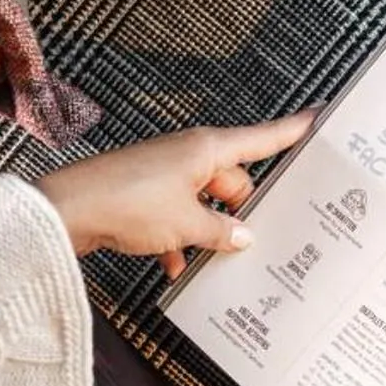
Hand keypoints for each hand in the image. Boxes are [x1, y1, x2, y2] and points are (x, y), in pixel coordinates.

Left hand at [37, 111, 314, 273]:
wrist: (64, 210)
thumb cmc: (126, 203)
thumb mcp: (186, 224)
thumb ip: (222, 231)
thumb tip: (244, 235)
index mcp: (207, 149)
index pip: (262, 138)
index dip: (293, 130)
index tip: (320, 116)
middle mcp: (189, 156)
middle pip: (234, 182)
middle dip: (242, 212)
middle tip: (256, 242)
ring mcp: (165, 174)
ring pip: (205, 204)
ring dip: (208, 233)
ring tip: (215, 263)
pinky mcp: (145, 194)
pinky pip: (177, 217)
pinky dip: (180, 241)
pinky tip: (177, 269)